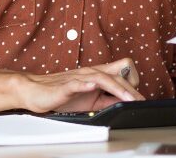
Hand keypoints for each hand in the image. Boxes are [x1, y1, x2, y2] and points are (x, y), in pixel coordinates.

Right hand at [15, 58, 144, 112]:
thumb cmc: (62, 95)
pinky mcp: (65, 85)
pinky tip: (93, 87)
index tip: (137, 98)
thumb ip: (108, 100)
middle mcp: (90, 72)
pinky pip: (77, 83)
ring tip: (127, 98)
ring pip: (101, 77)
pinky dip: (86, 84)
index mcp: (97, 75)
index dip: (132, 83)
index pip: (122, 72)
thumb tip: (126, 103)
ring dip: (116, 88)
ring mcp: (78, 77)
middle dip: (130, 90)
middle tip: (139, 102)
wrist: (36, 91)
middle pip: (115, 76)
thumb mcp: (91, 100)